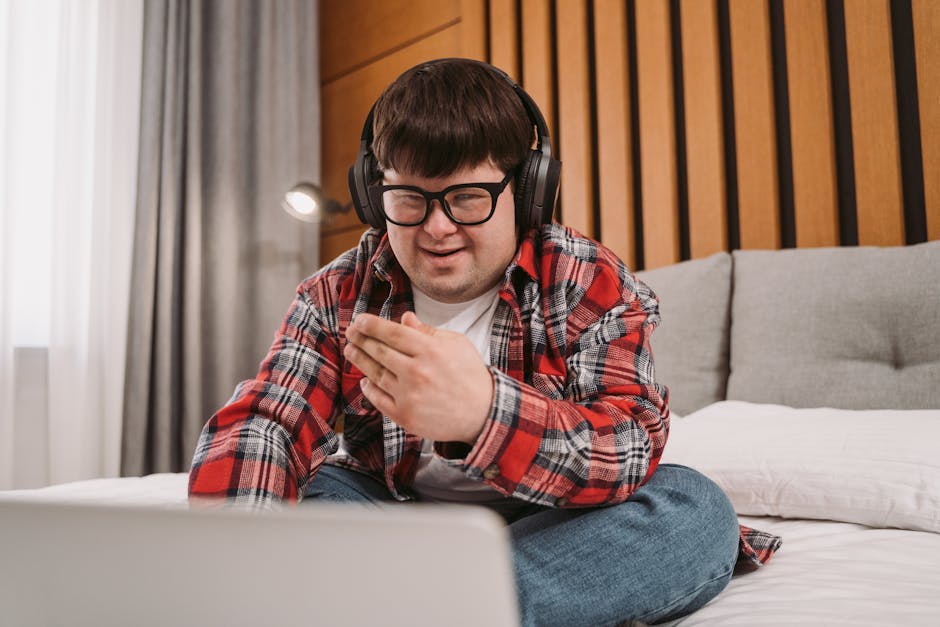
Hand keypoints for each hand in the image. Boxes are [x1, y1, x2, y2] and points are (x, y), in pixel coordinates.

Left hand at [343, 312, 492, 443]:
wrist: (483, 413)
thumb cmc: (470, 375)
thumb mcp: (456, 344)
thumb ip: (428, 331)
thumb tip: (405, 318)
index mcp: (430, 350)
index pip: (392, 333)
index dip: (371, 325)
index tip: (359, 320)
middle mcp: (417, 372)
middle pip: (379, 351)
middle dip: (360, 339)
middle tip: (350, 332)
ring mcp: (409, 396)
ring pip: (375, 373)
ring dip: (359, 360)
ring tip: (351, 350)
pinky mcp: (405, 416)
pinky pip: (378, 398)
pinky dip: (368, 388)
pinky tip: (364, 379)